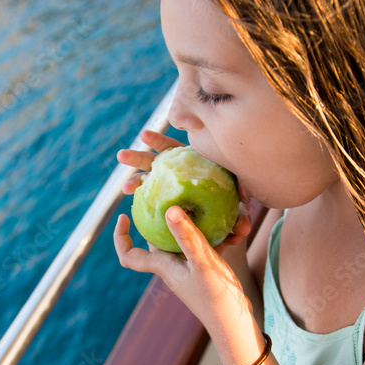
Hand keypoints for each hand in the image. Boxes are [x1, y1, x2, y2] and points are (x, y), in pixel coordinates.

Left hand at [114, 157, 255, 332]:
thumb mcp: (203, 263)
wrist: (236, 326)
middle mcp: (172, 267)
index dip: (120, 237)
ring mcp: (189, 268)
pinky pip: (204, 244)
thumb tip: (169, 209)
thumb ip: (187, 237)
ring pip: (184, 238)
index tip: (122, 216)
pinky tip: (232, 225)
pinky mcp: (206, 269)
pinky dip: (215, 234)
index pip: (129, 256)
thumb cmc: (217, 298)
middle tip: (172, 195)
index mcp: (163, 266)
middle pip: (157, 238)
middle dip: (163, 216)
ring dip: (196, 223)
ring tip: (209, 205)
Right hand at [116, 129, 252, 252]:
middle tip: (121, 156)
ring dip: (136, 183)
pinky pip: (154, 205)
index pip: (174, 148)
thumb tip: (243, 228)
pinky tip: (134, 215)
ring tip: (124, 189)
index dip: (159, 141)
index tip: (144, 137)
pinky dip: (146, 209)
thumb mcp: (240, 206)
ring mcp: (171, 188)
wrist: (229, 219)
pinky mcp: (167, 204)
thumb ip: (241, 213)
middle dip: (137, 157)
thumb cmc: (234, 205)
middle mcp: (179, 172)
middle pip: (155, 161)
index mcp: (194, 162)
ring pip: (150, 183)